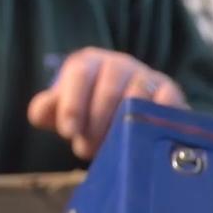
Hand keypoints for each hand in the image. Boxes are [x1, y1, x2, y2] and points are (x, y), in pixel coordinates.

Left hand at [28, 47, 186, 159]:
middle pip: (108, 87)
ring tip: (112, 148)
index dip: (72, 103)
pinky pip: (165, 103)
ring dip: (123, 126)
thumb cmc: (92, 114)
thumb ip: (48, 111)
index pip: (79, 73)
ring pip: (137, 96)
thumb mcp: (67, 112)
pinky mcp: (171, 92)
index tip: (68, 132)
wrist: (132, 120)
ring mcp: (147, 76)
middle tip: (87, 149)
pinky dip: (154, 119)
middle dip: (96, 121)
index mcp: (89, 63)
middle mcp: (119, 64)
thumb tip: (40, 113)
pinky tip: (142, 138)